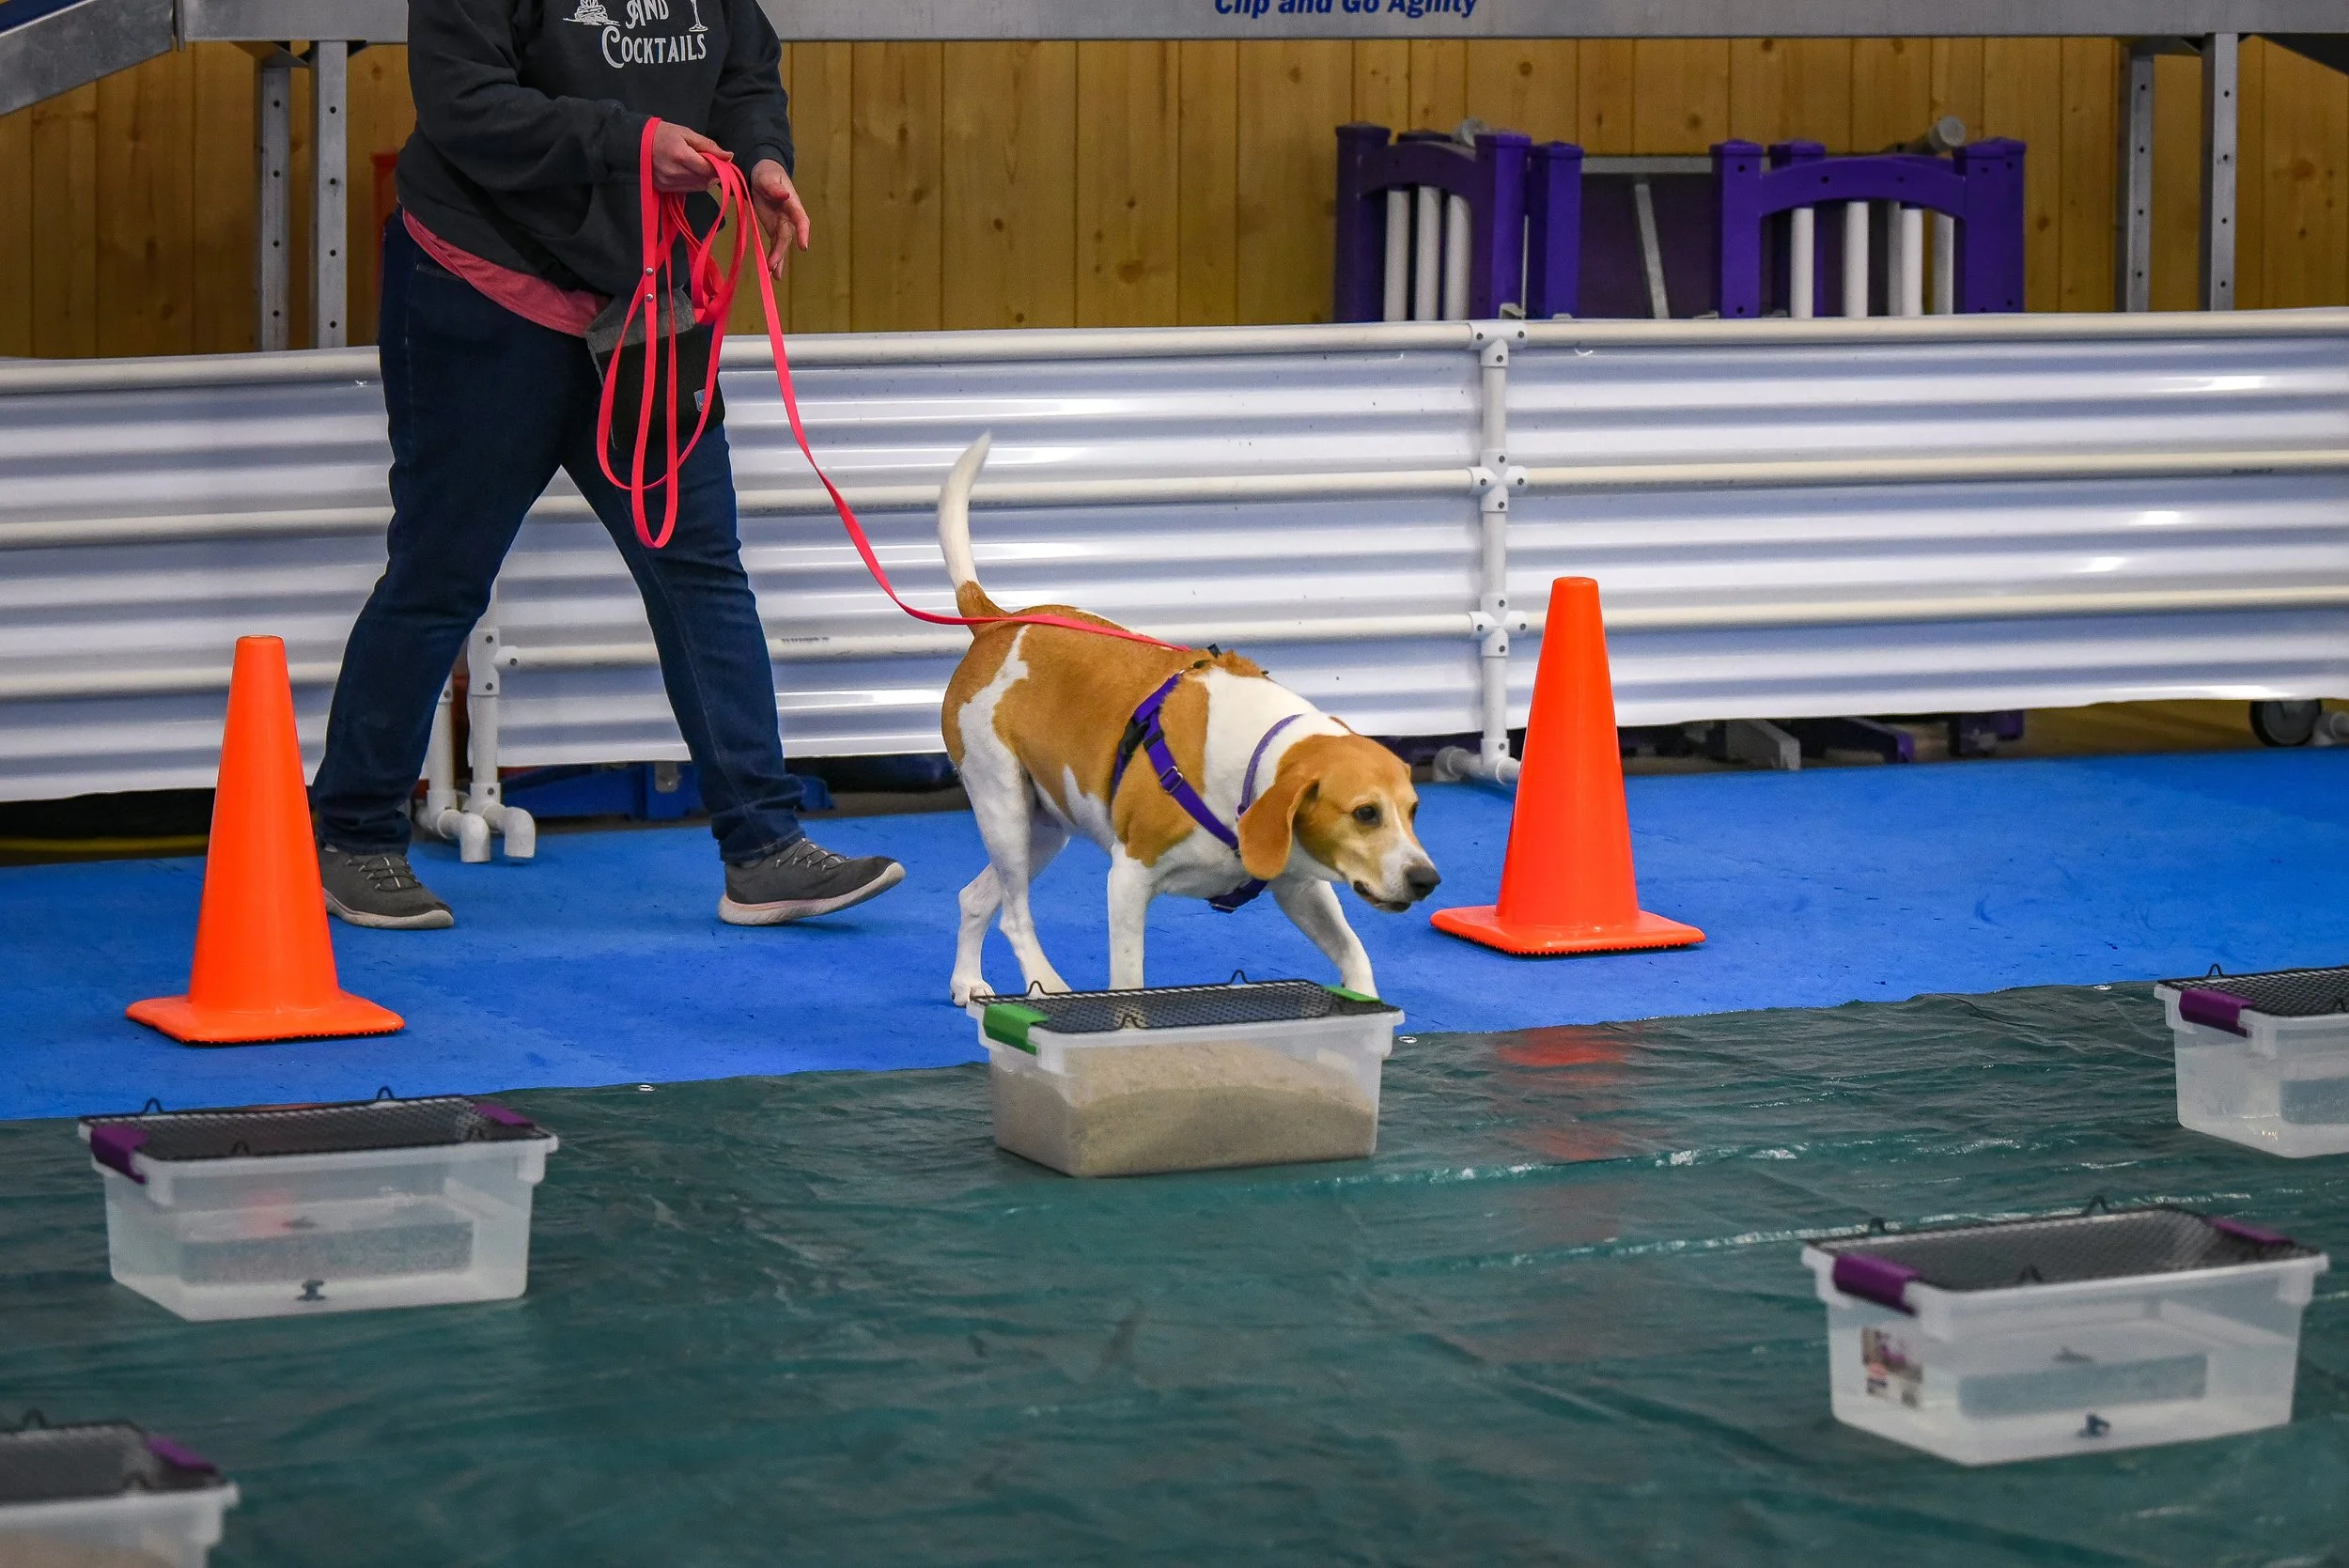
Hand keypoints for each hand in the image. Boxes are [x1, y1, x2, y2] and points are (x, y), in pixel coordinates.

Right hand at [649, 121, 728, 193]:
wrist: (636, 142)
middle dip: (713, 173)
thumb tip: (729, 156)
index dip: (719, 167)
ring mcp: (668, 183)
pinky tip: (689, 171)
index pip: (708, 169)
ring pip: (698, 187)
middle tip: (711, 162)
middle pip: (705, 180)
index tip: (722, 161)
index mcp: (680, 156)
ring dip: (704, 178)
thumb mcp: (687, 133)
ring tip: (699, 165)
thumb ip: (708, 146)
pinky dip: (693, 182)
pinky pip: (687, 189)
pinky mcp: (665, 189)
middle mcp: (674, 172)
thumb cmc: (663, 134)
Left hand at [750, 159, 810, 276]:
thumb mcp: (768, 177)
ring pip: (782, 244)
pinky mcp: (773, 229)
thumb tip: (785, 195)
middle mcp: (790, 217)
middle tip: (774, 266)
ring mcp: (782, 224)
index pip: (801, 219)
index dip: (803, 232)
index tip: (804, 246)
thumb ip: (774, 187)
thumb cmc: (767, 174)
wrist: (763, 175)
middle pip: (788, 236)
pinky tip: (772, 273)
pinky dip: (774, 258)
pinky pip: (775, 245)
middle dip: (781, 251)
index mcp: (792, 203)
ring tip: (775, 276)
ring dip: (778, 259)